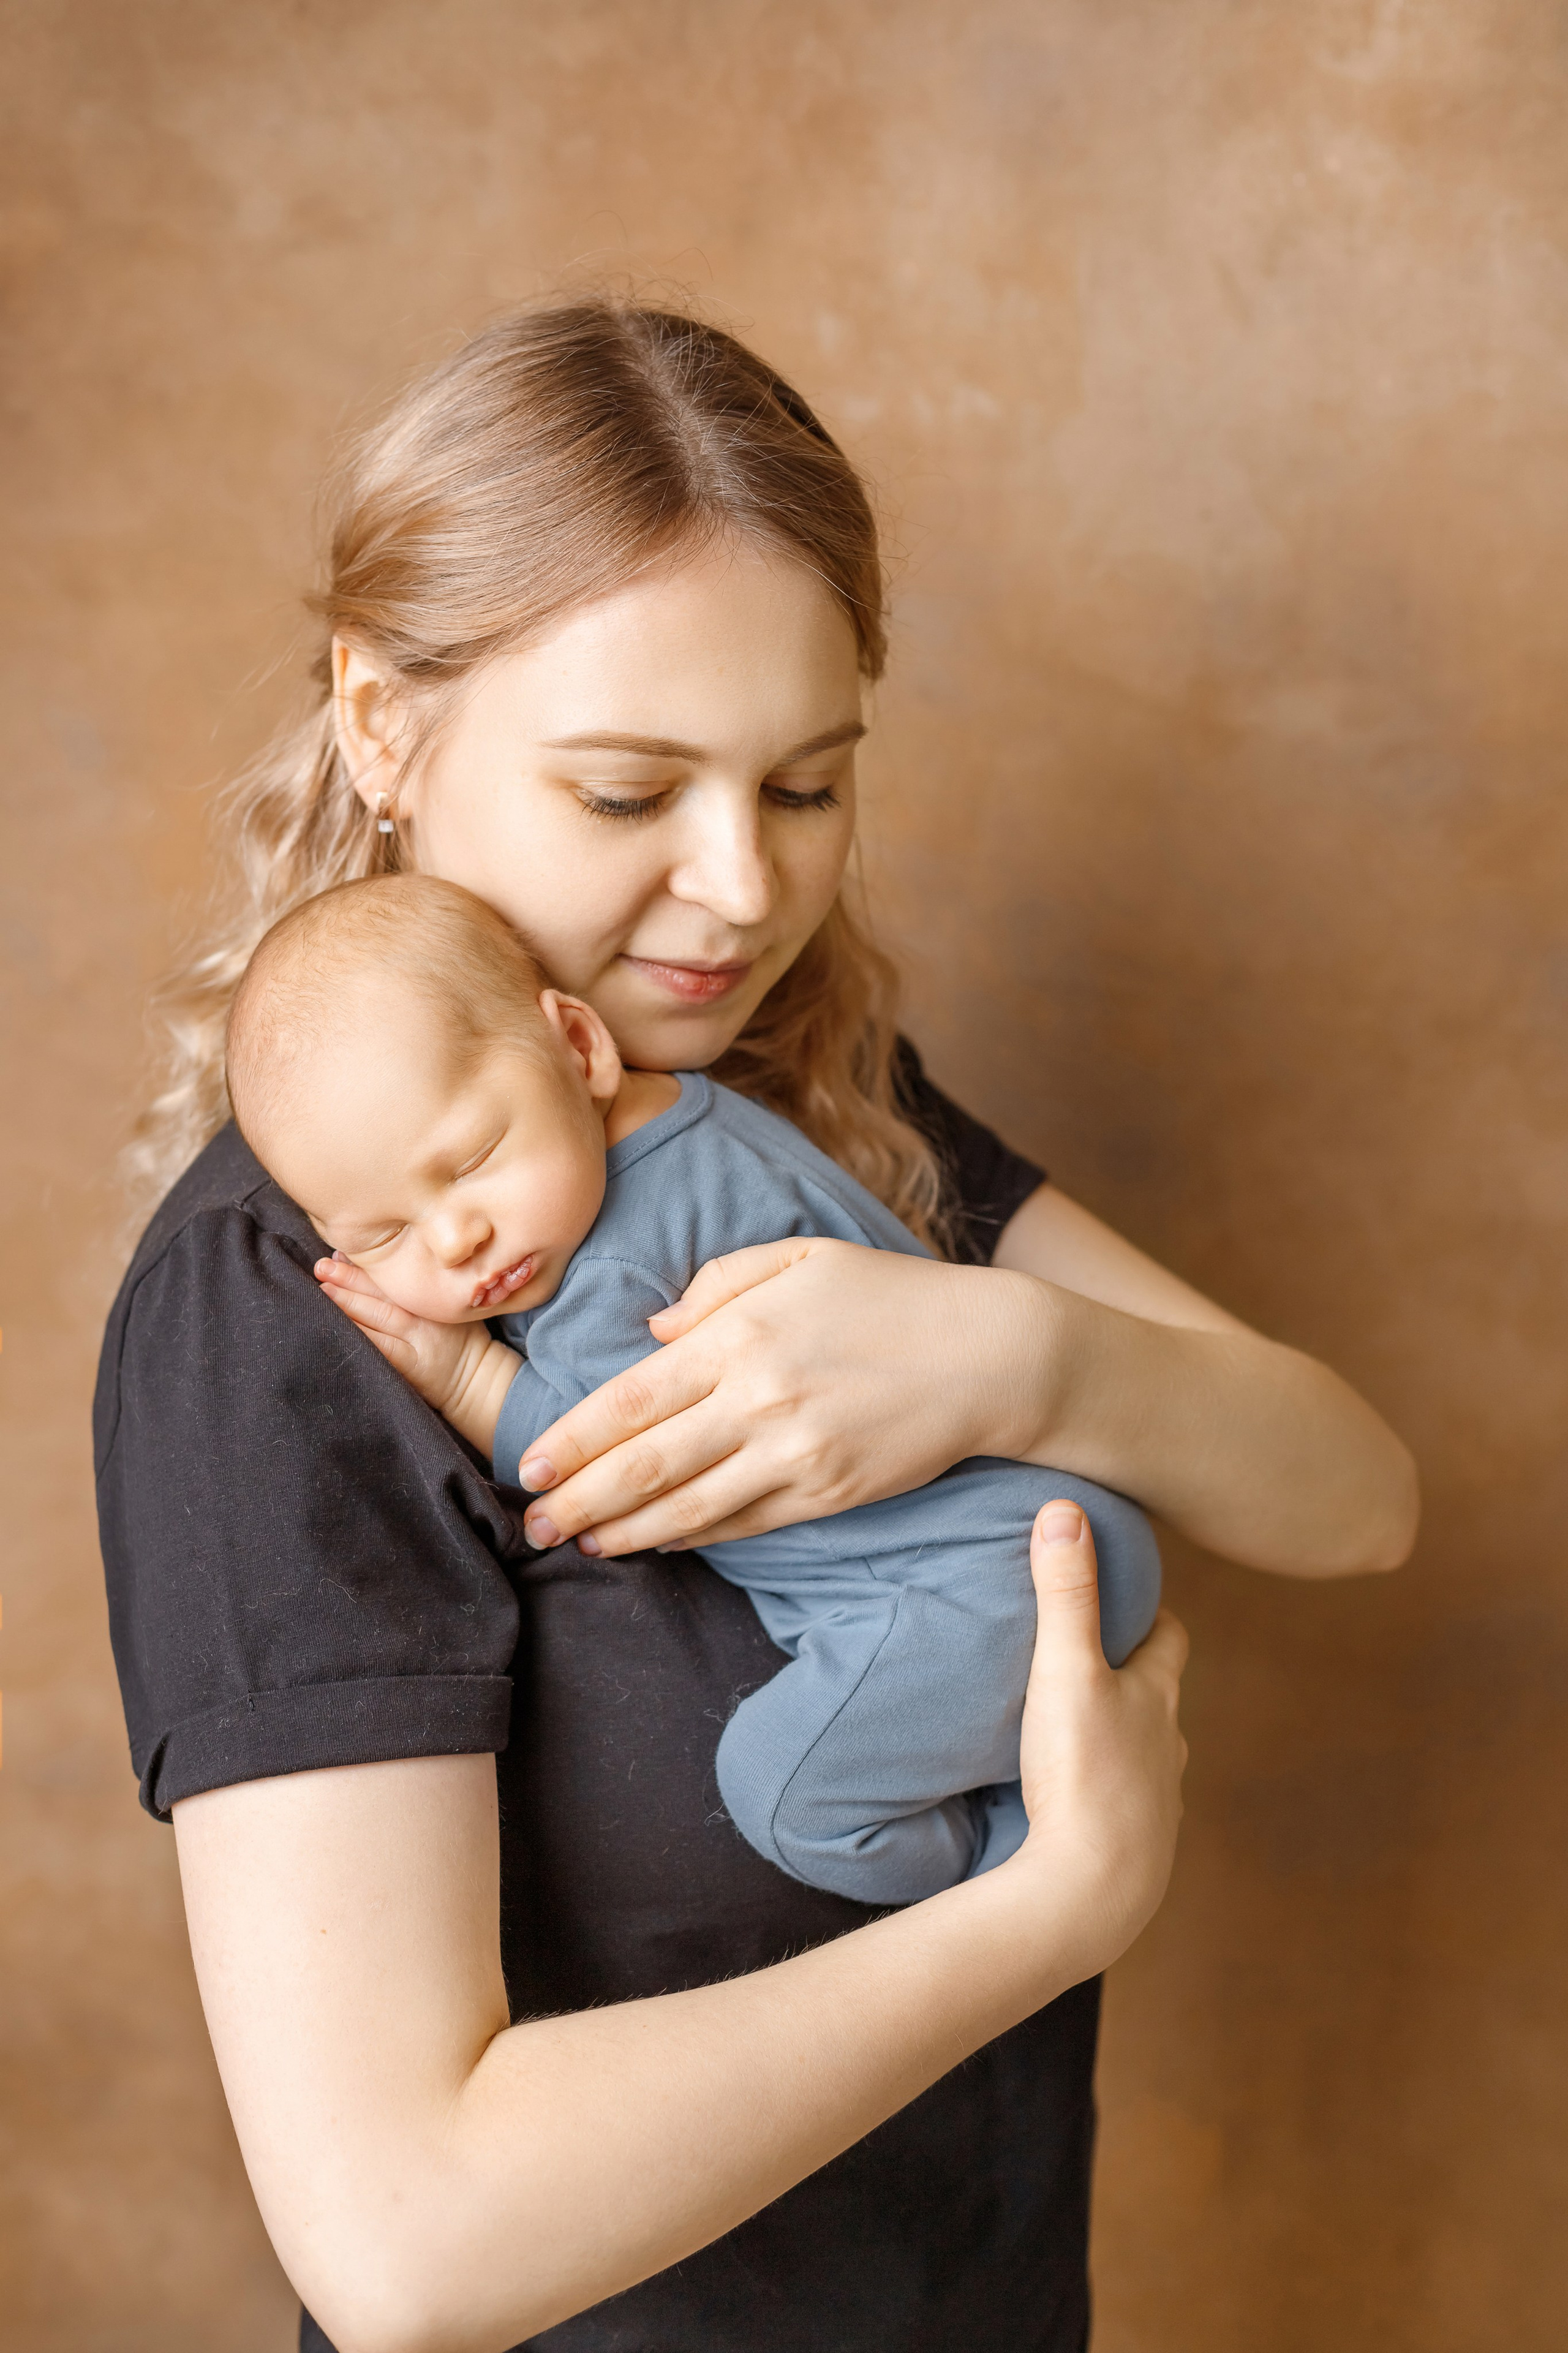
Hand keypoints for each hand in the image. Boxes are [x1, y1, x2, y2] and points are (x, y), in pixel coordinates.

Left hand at [314, 1254, 488, 1420]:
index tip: (339, 1253)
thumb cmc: (460, 1339)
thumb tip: (383, 1266)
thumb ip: (421, 1287)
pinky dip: (360, 1334)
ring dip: (349, 1302)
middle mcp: (423, 1316)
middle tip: (322, 1266)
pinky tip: (339, 1326)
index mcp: (432, 1298)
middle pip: (383, 1293)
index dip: (366, 1266)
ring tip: (324, 1289)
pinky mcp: (410, 1365)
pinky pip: (381, 1348)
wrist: (476, 1379)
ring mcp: (416, 1341)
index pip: (395, 1278)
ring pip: (379, 1317)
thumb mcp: (449, 1306)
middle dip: (350, 1278)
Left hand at [517, 1237, 1054, 1554]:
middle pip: (645, 1464)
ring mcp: (796, 1455)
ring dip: (623, 1531)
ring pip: (687, 1508)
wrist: (988, 1355)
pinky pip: (743, 1524)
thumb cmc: (889, 1296)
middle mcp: (760, 1402)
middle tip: (529, 1523)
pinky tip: (654, 1544)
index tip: (528, 1465)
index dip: (574, 1439)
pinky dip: (691, 1538)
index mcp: (742, 1337)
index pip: (632, 1399)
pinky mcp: (829, 1494)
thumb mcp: (801, 1258)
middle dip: (578, 1498)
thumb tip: (652, 1335)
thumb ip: (716, 1286)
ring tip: (578, 1544)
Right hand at [1009, 1499, 1187, 1975]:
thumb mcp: (1063, 1672)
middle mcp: (1169, 1748)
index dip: (1152, 1611)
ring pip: (1146, 1756)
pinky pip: (1126, 1808)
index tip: (1126, 1594)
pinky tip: (1073, 1798)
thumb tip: (1066, 1509)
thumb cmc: (1081, 1775)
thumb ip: (1064, 1593)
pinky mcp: (1137, 1851)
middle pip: (1161, 1697)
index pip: (1170, 1637)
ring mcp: (1158, 1804)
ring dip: (1121, 1738)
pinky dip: (1106, 1793)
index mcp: (1158, 1698)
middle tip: (1091, 1657)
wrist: (1090, 1895)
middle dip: (1133, 1674)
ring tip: (1077, 1728)